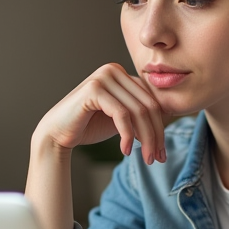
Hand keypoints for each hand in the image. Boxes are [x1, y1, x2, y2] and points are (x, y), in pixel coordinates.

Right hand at [34, 63, 167, 164]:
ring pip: (138, 111)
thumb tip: (170, 114)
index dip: (161, 127)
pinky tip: (125, 151)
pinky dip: (128, 135)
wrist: (57, 133)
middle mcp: (114, 70)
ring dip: (145, 139)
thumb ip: (141, 112)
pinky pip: (121, 114)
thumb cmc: (89, 126)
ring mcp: (103, 76)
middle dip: (156, 135)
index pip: (152, 100)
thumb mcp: (121, 118)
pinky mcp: (94, 89)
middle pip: (148, 105)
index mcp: (122, 74)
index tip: (162, 152)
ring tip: (145, 158)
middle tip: (157, 158)